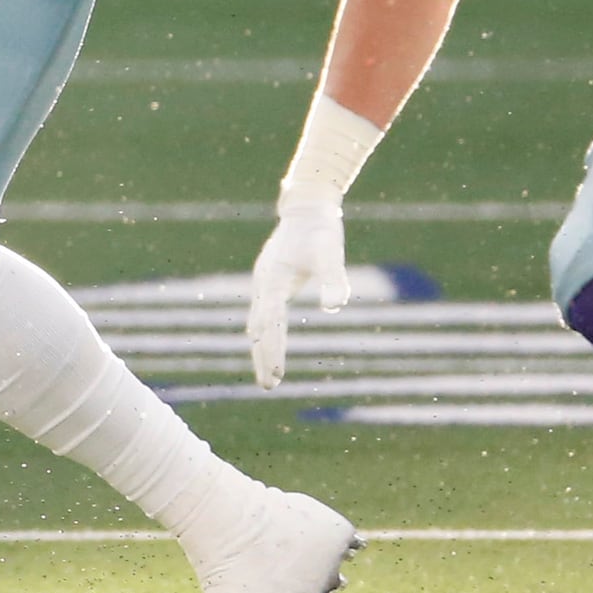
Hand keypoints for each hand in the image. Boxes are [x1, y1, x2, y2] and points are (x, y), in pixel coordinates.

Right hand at [248, 200, 348, 388]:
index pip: (270, 322)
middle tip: (269, 386)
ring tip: (267, 376)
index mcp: (273, 279)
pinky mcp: (269, 280)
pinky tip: (265, 344)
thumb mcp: (331, 252)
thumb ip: (333, 278)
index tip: (276, 375)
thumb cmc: (321, 230)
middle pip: (259, 328)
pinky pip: (262, 314)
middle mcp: (263, 283)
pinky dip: (263, 333)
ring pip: (258, 322)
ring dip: (261, 349)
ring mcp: (263, 282)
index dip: (273, 349)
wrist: (307, 207)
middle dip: (263, 357)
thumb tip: (334, 306)